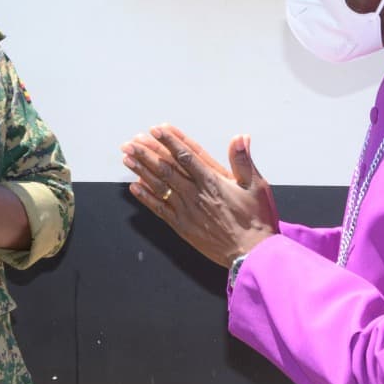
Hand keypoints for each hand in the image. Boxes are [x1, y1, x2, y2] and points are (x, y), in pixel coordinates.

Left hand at [122, 124, 279, 266]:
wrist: (251, 254)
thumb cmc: (256, 219)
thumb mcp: (256, 187)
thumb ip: (244, 161)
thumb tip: (240, 138)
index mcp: (213, 182)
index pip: (186, 156)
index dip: (170, 141)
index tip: (156, 130)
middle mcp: (195, 194)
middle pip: (167, 169)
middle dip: (147, 153)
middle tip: (131, 142)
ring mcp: (186, 211)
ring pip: (160, 186)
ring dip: (142, 171)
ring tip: (127, 158)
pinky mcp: (182, 227)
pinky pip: (160, 209)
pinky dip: (146, 198)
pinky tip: (134, 187)